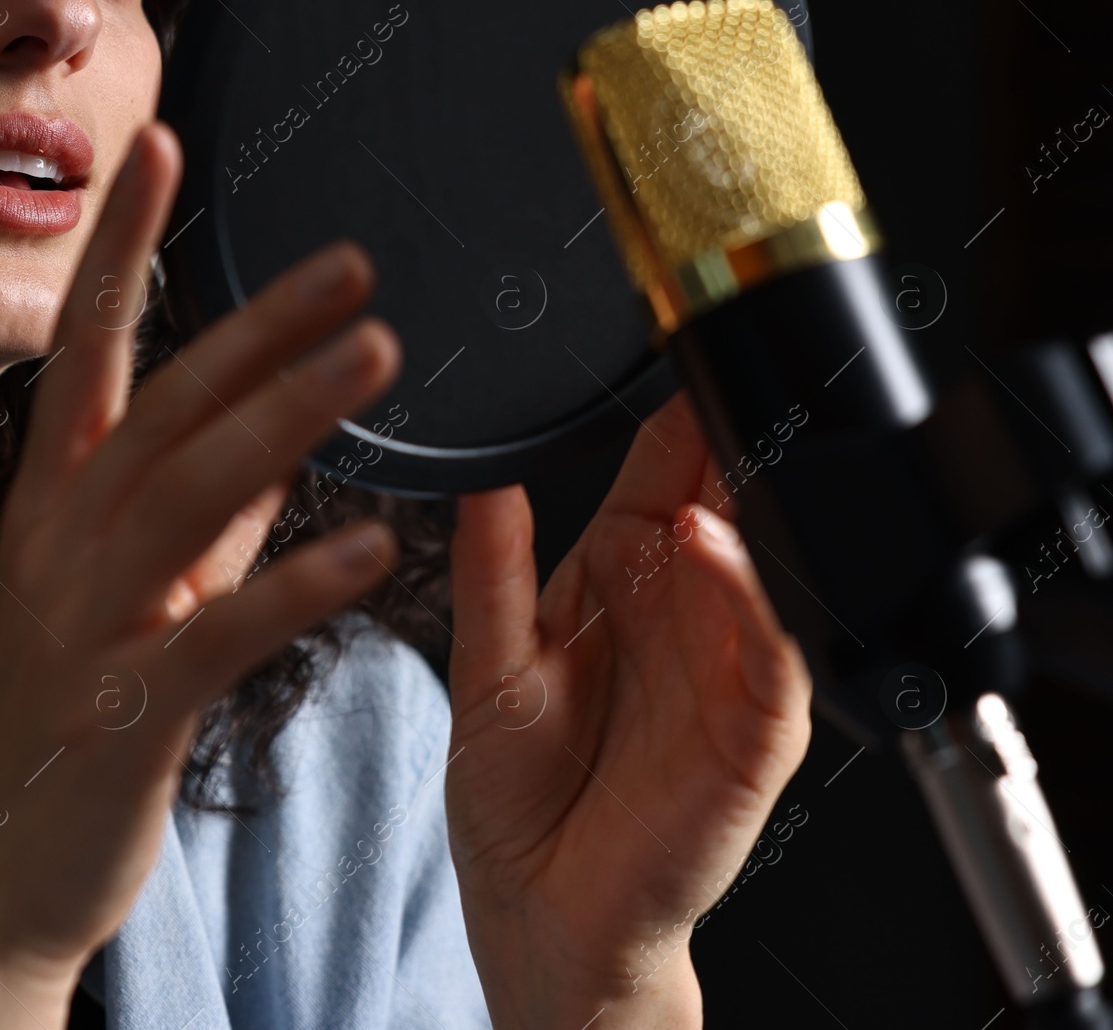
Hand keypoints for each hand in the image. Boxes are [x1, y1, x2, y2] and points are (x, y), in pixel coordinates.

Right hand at [0, 122, 402, 1029]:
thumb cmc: (67, 726)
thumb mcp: (132, 601)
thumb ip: (202, 526)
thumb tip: (278, 449)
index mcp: (55, 509)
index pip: (88, 350)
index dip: (122, 248)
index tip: (160, 151)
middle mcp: (58, 545)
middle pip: (162, 406)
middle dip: (256, 326)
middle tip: (352, 262)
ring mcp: (83, 623)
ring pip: (187, 492)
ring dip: (284, 413)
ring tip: (376, 349)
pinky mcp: (120, 709)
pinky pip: (216, 632)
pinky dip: (291, 583)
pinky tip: (370, 541)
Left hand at [444, 392, 812, 1027]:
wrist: (544, 910)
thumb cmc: (515, 797)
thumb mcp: (486, 667)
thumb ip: (491, 574)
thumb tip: (483, 482)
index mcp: (620, 580)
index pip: (662, 475)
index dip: (673, 417)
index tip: (672, 343)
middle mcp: (683, 611)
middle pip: (725, 499)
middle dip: (730, 434)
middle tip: (725, 356)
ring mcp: (727, 664)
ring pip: (762, 560)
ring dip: (748, 495)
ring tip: (726, 424)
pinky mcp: (755, 726)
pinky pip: (770, 645)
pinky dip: (748, 591)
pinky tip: (712, 543)